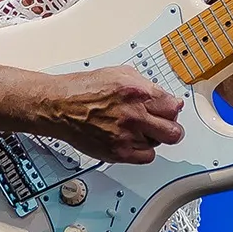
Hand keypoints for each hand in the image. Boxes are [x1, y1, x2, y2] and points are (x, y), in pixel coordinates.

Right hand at [43, 66, 184, 164]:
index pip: (173, 107)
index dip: (173, 108)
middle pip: (173, 131)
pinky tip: (134, 141)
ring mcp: (126, 135)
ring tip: (139, 129)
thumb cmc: (84, 89)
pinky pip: (146, 157)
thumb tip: (165, 96)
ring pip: (159, 144)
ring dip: (153, 137)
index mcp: (137, 92)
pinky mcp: (118, 152)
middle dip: (172, 127)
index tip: (170, 109)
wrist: (59, 106)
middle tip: (166, 125)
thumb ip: (146, 85)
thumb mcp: (120, 74)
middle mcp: (134, 114)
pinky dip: (143, 151)